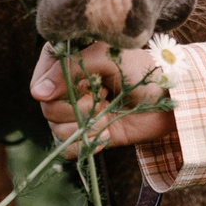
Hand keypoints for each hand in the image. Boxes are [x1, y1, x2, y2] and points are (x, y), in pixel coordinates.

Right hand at [29, 43, 175, 153]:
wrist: (169, 102)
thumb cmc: (143, 71)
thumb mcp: (110, 58)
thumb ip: (72, 67)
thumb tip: (37, 93)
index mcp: (69, 58)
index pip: (42, 76)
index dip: (57, 87)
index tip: (84, 89)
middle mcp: (66, 85)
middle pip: (47, 105)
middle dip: (78, 107)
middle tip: (104, 99)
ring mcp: (74, 110)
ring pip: (56, 128)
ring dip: (85, 126)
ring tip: (108, 115)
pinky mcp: (83, 132)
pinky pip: (66, 147)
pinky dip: (85, 144)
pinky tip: (106, 133)